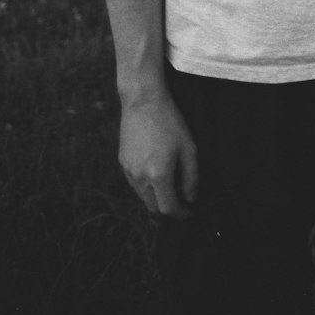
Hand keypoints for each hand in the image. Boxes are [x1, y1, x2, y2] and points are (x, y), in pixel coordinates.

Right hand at [118, 94, 197, 218]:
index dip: (181, 213)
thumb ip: (191, 177)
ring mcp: (128, 171)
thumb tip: (191, 198)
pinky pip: (135, 183)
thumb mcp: (189, 147)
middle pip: (153, 207)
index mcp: (159, 175)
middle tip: (182, 196)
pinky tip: (155, 169)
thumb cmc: (170, 122)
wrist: (143, 101)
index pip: (168, 208)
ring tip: (170, 182)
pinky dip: (146, 185)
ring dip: (156, 196)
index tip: (190, 211)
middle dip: (168, 206)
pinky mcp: (122, 163)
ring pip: (143, 197)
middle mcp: (140, 178)